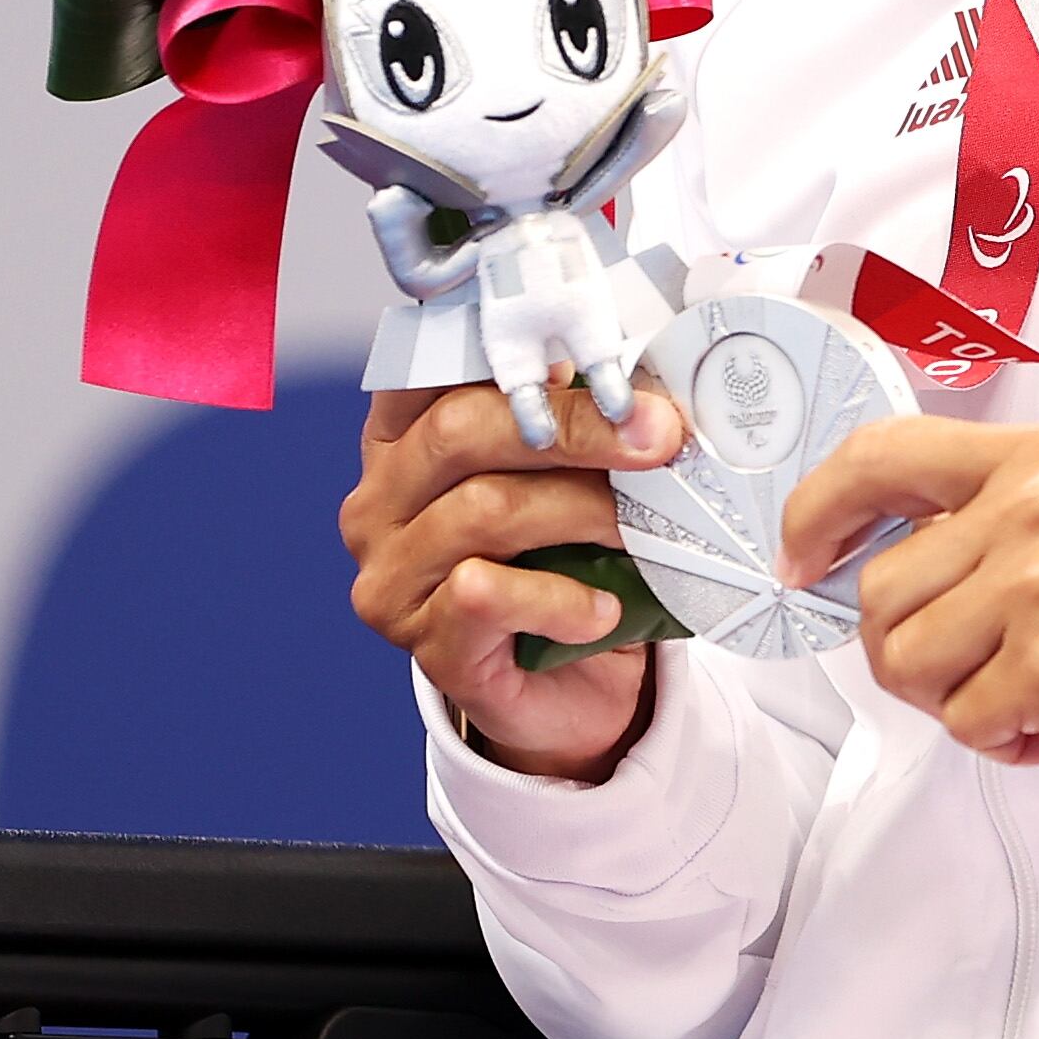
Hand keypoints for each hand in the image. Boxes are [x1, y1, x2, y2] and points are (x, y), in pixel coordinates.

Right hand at [341, 376, 686, 779]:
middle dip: (574, 428)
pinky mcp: (425, 643)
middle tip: (659, 437)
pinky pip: (487, 597)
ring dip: (582, 511)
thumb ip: (576, 421)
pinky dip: (561, 598)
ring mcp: (392, 575)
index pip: (428, 367)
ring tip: (643, 527)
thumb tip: (637, 386)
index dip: (506, 350)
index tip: (594, 348)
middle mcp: (379, 500)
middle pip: (459, 431)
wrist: (572, 690)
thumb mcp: (567, 476)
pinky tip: (603, 610)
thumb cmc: (565, 560)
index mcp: (402, 437)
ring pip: (483, 511)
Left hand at [779, 421, 1038, 800]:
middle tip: (987, 664)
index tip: (801, 559)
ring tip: (1030, 688)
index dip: (817, 510)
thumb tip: (861, 559)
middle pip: (878, 591)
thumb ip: (982, 519)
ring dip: (955, 699)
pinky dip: (1000, 741)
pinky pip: (961, 723)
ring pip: (904, 661)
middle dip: (910, 649)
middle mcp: (1037, 506)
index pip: (882, 455)